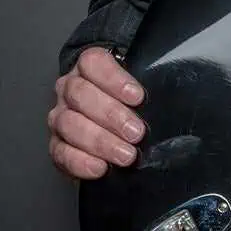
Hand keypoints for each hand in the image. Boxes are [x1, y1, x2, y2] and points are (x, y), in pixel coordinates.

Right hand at [48, 45, 145, 179]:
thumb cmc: (127, 103)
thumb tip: (172, 103)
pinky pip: (60, 152)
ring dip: (99, 141)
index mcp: (88, 68)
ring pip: (69, 123)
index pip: (94, 63)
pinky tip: (100, 168)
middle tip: (136, 133)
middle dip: (111, 115)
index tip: (137, 97)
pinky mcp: (57, 145)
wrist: (106, 123)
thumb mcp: (138, 90)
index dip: (114, 79)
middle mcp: (70, 89)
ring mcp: (61, 117)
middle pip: (80, 93)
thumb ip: (145, 92)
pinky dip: (80, 161)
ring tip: (125, 155)